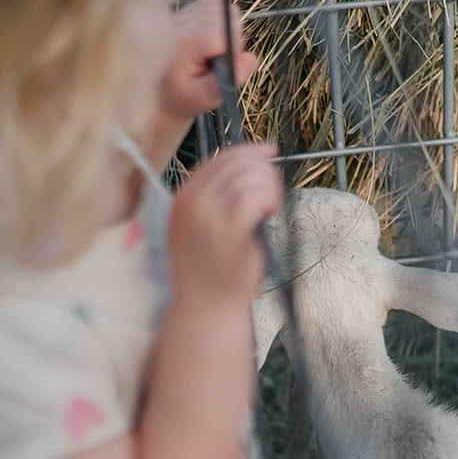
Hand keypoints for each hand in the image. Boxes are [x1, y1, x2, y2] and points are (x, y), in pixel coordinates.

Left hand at [160, 0, 259, 119]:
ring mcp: (180, 12)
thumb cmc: (181, 97)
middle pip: (223, 12)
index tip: (226, 63)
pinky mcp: (184, 9)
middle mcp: (179, 22)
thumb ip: (230, 79)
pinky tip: (209, 38)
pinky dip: (218, 17)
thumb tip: (250, 58)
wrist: (157, 91)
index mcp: (184, 44)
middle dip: (232, 35)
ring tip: (214, 48)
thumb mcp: (206, 97)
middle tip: (220, 57)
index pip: (222, 29)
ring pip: (219, 4)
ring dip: (225, 25)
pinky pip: (211, 2)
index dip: (234, 46)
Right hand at [168, 142, 283, 305]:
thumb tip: (255, 161)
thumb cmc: (213, 269)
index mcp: (184, 197)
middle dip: (264, 171)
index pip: (219, 158)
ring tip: (270, 210)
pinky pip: (257, 196)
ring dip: (271, 188)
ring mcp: (208, 214)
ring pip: (251, 177)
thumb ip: (219, 196)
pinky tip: (270, 215)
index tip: (270, 152)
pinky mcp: (228, 229)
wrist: (206, 307)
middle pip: (238, 162)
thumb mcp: (205, 226)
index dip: (249, 151)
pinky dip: (271, 200)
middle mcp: (191, 201)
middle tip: (273, 195)